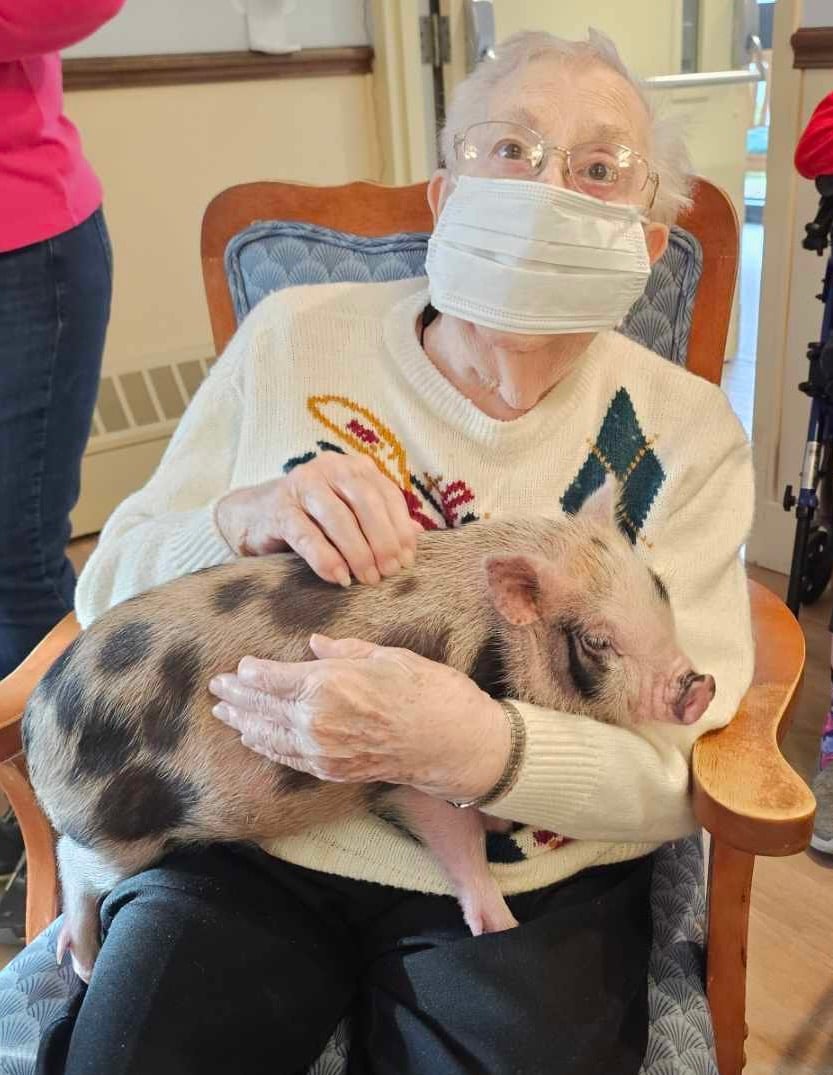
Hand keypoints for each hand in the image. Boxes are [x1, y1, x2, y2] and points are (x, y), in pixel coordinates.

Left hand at [208, 635, 510, 802]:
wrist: (454, 743)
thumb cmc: (428, 691)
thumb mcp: (386, 656)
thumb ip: (343, 651)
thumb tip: (314, 645)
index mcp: (327, 684)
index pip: (270, 678)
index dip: (249, 673)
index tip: (239, 666)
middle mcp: (316, 721)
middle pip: (262, 707)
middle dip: (236, 697)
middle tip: (216, 687)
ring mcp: (322, 751)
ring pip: (268, 736)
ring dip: (243, 723)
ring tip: (224, 713)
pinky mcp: (332, 771)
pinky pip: (287, 758)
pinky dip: (266, 746)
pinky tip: (255, 738)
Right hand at [214, 453, 419, 585]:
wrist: (255, 515)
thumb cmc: (312, 516)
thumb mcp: (350, 512)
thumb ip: (381, 519)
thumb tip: (416, 536)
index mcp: (354, 467)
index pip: (387, 495)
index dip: (400, 529)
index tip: (407, 561)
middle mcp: (330, 468)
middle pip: (365, 502)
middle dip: (382, 540)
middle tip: (389, 572)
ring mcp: (302, 486)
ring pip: (338, 518)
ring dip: (357, 552)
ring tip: (367, 579)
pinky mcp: (279, 509)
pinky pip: (307, 535)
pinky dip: (326, 559)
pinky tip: (339, 577)